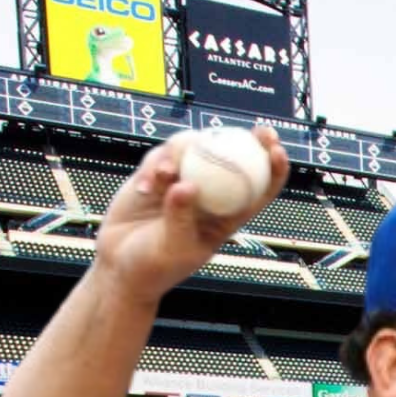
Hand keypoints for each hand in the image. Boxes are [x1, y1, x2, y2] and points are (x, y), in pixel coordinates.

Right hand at [92, 127, 289, 302]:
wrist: (119, 264)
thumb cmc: (154, 267)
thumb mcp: (174, 248)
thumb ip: (181, 218)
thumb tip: (188, 186)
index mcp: (227, 217)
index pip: (259, 190)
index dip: (274, 168)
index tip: (276, 149)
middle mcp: (210, 195)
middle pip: (233, 159)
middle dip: (248, 139)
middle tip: (253, 129)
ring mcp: (183, 181)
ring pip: (195, 150)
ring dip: (182, 152)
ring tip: (163, 174)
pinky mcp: (157, 176)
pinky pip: (160, 156)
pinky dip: (153, 166)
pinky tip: (143, 186)